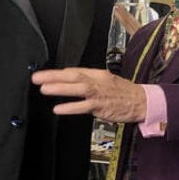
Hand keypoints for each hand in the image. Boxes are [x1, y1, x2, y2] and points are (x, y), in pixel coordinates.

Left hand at [32, 67, 146, 122]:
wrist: (142, 102)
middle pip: (73, 76)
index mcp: (98, 74)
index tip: (44, 74)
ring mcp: (99, 93)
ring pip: (77, 88)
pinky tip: (58, 108)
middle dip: (53, 76)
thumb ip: (91, 82)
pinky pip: (83, 106)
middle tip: (36, 77)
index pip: (75, 71)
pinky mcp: (101, 106)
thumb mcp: (107, 82)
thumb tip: (72, 83)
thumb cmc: (124, 94)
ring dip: (59, 88)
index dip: (59, 72)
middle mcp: (98, 81)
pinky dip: (70, 107)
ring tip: (44, 89)